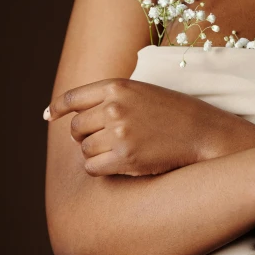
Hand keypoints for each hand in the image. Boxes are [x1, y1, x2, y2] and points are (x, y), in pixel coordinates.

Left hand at [44, 78, 251, 175]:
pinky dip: (100, 169)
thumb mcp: (143, 92)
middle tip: (102, 140)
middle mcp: (115, 107)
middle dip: (83, 136)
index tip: (50, 117)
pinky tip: (117, 164)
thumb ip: (110, 97)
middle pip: (76, 128)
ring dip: (95, 154)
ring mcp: (119, 132)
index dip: (58, 109)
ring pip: (84, 150)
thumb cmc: (175, 112)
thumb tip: (66, 115)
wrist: (204, 132)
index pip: (72, 98)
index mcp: (117, 86)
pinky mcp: (126, 157)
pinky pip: (93, 168)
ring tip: (118, 151)